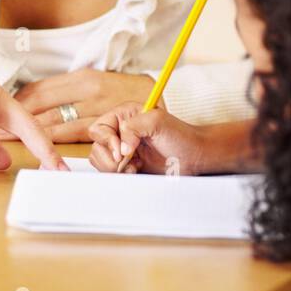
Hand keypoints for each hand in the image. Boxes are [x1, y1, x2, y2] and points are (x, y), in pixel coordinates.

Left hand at [4, 69, 160, 142]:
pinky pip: (74, 134)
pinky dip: (54, 141)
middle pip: (42, 104)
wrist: (162, 100)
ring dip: (29, 133)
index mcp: (82, 77)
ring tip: (6, 142)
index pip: (40, 89)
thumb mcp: (97, 85)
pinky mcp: (108, 124)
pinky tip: (41, 148)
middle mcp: (88, 89)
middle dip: (15, 120)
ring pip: (55, 120)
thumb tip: (33, 104)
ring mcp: (98, 107)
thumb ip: (69, 93)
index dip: (16, 103)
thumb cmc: (125, 94)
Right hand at [88, 103, 204, 174]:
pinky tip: (136, 171)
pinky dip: (120, 175)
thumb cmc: (180, 135)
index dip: (107, 141)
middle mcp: (120, 132)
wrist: (193, 156)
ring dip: (115, 168)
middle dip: (110, 158)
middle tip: (127, 162)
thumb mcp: (157, 121)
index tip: (121, 152)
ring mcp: (122, 150)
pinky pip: (111, 172)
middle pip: (97, 146)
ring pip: (100, 161)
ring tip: (135, 166)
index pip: (99, 128)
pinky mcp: (127, 165)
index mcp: (124, 115)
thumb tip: (120, 149)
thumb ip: (133, 128)